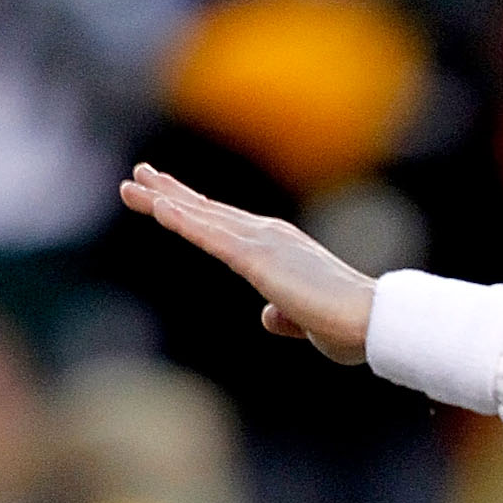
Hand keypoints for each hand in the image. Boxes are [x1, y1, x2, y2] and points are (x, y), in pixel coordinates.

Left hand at [118, 164, 376, 361]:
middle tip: (136, 176)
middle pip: (209, 212)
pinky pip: (211, 237)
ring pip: (203, 218)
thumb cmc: (348, 326)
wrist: (371, 322)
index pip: (227, 225)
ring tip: (130, 185)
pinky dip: (184, 221)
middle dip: (170, 193)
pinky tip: (158, 208)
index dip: (194, 210)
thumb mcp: (307, 323)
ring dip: (164, 200)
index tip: (165, 196)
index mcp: (279, 249)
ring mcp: (262, 244)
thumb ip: (284, 316)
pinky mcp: (258, 260)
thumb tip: (267, 317)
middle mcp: (268, 237)